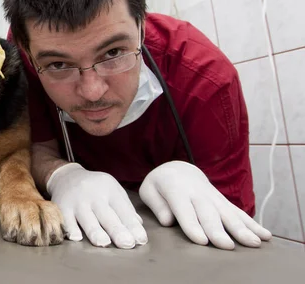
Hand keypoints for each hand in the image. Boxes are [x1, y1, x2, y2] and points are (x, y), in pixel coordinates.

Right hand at [46, 163, 147, 247]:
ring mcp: (76, 201)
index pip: (123, 210)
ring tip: (104, 242)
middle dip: (117, 230)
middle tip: (127, 243)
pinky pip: (66, 219)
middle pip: (106, 215)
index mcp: (109, 190)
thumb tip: (138, 225)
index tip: (140, 240)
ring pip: (86, 218)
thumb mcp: (112, 189)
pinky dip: (70, 229)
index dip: (132, 226)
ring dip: (95, 231)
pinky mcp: (61, 207)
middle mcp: (93, 195)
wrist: (67, 176)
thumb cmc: (95, 187)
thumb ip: (125, 207)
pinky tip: (76, 238)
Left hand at [139, 161, 271, 249]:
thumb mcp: (149, 190)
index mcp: (176, 189)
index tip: (201, 240)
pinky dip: (253, 224)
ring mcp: (213, 196)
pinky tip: (265, 236)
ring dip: (241, 228)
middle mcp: (197, 193)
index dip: (192, 225)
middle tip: (226, 246)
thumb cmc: (160, 184)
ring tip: (253, 242)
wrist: (178, 169)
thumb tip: (168, 221)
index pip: (184, 209)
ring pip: (227, 213)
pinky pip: (239, 213)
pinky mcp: (223, 201)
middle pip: (208, 213)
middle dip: (218, 230)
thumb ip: (157, 205)